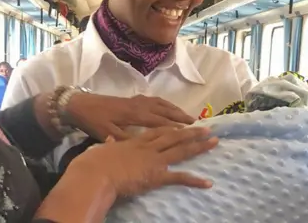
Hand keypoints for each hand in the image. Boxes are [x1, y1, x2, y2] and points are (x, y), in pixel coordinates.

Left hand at [65, 93, 195, 139]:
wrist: (80, 104)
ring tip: (187, 116)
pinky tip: (168, 107)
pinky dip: (165, 104)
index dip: (175, 126)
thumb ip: (127, 140)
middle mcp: (139, 105)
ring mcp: (137, 100)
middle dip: (181, 116)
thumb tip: (143, 146)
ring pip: (161, 103)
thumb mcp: (108, 134)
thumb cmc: (94, 121)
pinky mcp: (132, 99)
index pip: (160, 121)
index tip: (190, 131)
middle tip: (196, 123)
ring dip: (175, 109)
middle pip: (165, 110)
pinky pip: (155, 100)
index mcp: (135, 115)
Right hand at [70, 126, 218, 196]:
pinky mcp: (156, 175)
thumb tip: (108, 139)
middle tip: (207, 129)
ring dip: (199, 146)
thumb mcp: (101, 148)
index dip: (171, 128)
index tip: (182, 125)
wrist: (95, 173)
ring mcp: (154, 160)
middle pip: (174, 136)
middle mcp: (148, 147)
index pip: (157, 131)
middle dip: (192, 132)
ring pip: (181, 150)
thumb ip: (109, 143)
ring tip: (214, 142)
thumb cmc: (93, 163)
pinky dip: (194, 180)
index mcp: (135, 141)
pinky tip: (207, 183)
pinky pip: (179, 178)